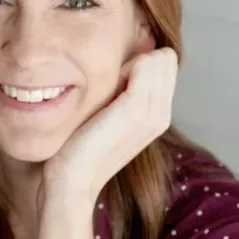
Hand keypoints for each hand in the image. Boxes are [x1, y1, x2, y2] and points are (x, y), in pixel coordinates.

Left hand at [41, 45, 177, 205]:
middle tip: (107, 86)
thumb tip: (124, 63)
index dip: (138, 64)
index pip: (165, 65)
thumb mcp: (110, 118)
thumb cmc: (81, 148)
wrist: (73, 181)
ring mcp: (153, 112)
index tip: (112, 85)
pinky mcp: (137, 109)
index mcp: (159, 117)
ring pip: (156, 57)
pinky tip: (101, 90)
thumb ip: (123, 94)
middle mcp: (163, 114)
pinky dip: (121, 66)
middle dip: (136, 60)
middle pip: (165, 58)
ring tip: (104, 91)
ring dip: (126, 63)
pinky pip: (145, 63)